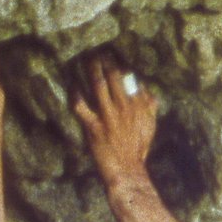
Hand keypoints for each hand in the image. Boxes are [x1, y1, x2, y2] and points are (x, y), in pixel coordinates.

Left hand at [72, 55, 156, 190]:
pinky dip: (75, 94)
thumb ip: (150, 107)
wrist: (126, 170)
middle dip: (105, 61)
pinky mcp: (94, 127)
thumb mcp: (150, 126)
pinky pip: (81, 106)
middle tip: (97, 51)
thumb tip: (149, 92)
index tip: (113, 55)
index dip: (120, 63)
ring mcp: (108, 116)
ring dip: (90, 70)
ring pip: (98, 85)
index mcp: (138, 104)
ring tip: (85, 59)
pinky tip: (72, 84)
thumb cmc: (137, 149)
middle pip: (114, 76)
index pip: (130, 77)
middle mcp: (124, 106)